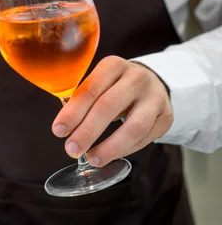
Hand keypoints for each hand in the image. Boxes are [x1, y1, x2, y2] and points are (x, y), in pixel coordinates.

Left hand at [52, 57, 172, 166]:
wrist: (152, 82)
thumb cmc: (116, 85)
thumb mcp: (100, 82)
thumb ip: (83, 98)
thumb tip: (64, 124)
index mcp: (114, 65)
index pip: (91, 89)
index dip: (74, 112)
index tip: (59, 130)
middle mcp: (136, 77)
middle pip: (109, 106)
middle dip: (87, 131)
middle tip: (71, 149)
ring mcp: (155, 97)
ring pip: (134, 127)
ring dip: (110, 147)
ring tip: (92, 158)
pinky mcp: (166, 116)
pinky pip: (145, 138)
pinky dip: (125, 149)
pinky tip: (110, 154)